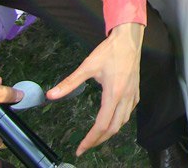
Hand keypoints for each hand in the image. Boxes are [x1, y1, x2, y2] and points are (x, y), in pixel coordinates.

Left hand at [49, 22, 143, 154]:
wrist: (129, 38)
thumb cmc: (109, 51)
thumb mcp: (87, 66)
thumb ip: (69, 82)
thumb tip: (51, 95)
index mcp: (113, 94)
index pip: (101, 125)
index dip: (90, 140)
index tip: (81, 148)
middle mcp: (125, 98)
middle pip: (114, 128)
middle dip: (99, 140)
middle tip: (86, 146)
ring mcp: (133, 95)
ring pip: (123, 122)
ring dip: (110, 132)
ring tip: (97, 136)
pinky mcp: (136, 90)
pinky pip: (129, 112)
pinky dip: (120, 120)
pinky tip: (113, 119)